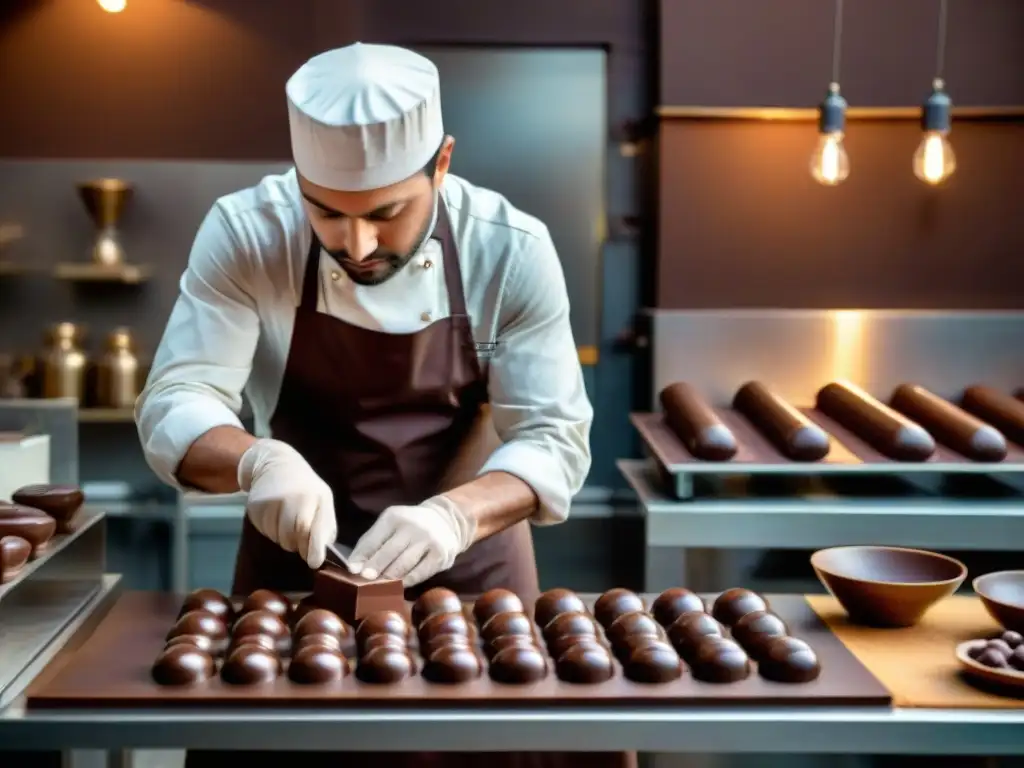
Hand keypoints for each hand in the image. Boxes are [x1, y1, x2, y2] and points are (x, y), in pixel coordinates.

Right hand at [237, 438, 336, 568]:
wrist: (275, 463)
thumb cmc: (305, 486)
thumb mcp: (322, 499)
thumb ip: (325, 525)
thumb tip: (323, 551)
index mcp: (315, 497)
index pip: (311, 529)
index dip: (314, 549)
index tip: (314, 562)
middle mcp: (292, 498)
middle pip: (293, 537)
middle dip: (297, 544)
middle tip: (299, 537)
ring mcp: (271, 502)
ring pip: (278, 537)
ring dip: (284, 538)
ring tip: (287, 521)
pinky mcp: (255, 506)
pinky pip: (264, 531)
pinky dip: (271, 531)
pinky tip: (275, 516)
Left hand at [347, 496, 476, 586]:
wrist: (446, 521)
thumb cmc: (409, 526)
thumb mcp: (391, 524)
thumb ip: (373, 541)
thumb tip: (354, 567)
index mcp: (394, 517)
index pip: (373, 539)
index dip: (361, 556)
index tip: (352, 570)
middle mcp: (412, 526)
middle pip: (388, 553)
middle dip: (374, 569)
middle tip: (363, 582)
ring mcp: (428, 540)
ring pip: (403, 565)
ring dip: (388, 579)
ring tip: (377, 589)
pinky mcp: (440, 555)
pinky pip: (419, 573)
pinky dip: (406, 582)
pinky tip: (398, 587)